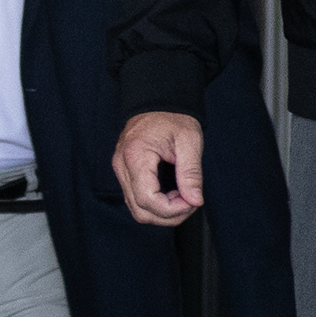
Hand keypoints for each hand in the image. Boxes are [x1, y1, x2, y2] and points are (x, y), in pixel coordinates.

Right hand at [113, 112, 204, 227]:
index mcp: (136, 156)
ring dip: (162, 212)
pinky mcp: (125, 173)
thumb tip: (194, 200)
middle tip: (190, 202)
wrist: (157, 101)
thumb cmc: (172, 116)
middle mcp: (122, 166)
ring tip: (182, 198)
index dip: (172, 209)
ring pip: (137, 209)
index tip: (192, 202)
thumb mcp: (189, 141)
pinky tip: (172, 194)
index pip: (147, 199)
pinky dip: (156, 204)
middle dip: (168, 215)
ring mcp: (121, 170)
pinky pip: (136, 199)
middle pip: (140, 210)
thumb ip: (191, 173)